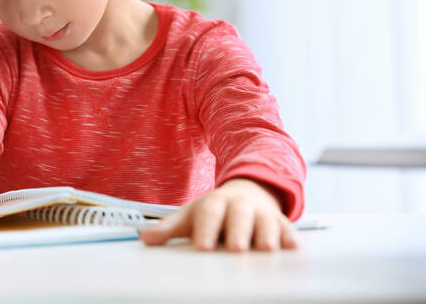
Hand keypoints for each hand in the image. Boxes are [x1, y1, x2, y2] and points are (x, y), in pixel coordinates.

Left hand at [140, 178, 299, 251]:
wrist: (248, 190)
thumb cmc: (215, 210)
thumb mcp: (191, 215)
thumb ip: (170, 228)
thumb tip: (145, 239)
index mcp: (215, 203)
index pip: (209, 215)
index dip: (205, 230)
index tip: (202, 246)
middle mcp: (240, 206)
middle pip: (239, 217)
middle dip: (238, 232)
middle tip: (236, 248)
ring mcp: (262, 213)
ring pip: (266, 222)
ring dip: (267, 234)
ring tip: (266, 249)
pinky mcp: (281, 223)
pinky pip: (288, 230)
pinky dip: (291, 239)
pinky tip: (294, 249)